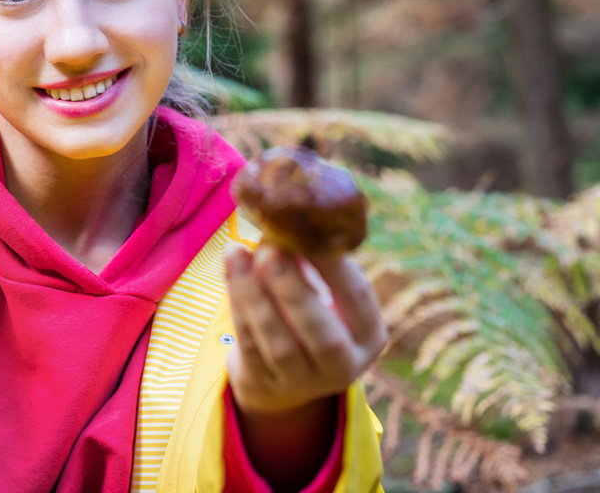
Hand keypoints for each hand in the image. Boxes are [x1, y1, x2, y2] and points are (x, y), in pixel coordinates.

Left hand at [224, 242, 387, 416]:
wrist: (282, 377)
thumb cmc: (308, 316)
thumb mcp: (326, 295)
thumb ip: (314, 263)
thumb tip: (288, 216)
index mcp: (369, 335)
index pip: (359, 299)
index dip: (335, 265)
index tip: (308, 229)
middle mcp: (342, 366)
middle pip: (324, 336)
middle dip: (295, 290)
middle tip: (270, 250)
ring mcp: (302, 382)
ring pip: (279, 343)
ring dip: (254, 294)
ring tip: (237, 251)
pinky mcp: (264, 384)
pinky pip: (249, 346)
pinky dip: (238, 306)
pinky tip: (230, 270)